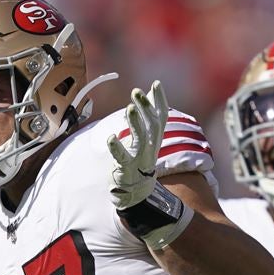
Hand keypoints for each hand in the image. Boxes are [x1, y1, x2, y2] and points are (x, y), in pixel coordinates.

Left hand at [107, 81, 167, 210]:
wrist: (136, 190)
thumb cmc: (139, 159)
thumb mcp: (146, 137)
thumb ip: (148, 115)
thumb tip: (150, 91)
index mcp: (155, 138)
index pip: (162, 117)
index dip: (160, 101)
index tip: (156, 84)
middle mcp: (151, 146)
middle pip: (152, 125)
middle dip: (145, 108)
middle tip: (136, 92)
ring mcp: (140, 158)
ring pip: (141, 139)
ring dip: (135, 123)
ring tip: (129, 108)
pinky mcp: (127, 168)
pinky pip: (123, 157)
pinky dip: (117, 148)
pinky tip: (112, 138)